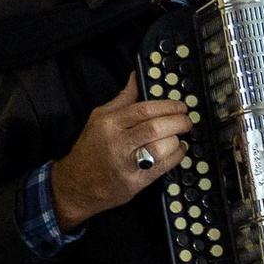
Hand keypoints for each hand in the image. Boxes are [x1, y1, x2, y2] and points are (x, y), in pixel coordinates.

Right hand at [50, 72, 193, 231]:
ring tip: (180, 135)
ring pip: (160, 147)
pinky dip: (176, 156)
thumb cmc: (90, 150)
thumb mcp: (99, 119)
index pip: (143, 109)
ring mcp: (126, 164)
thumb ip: (122, 99)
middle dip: (178, 121)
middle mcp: (117, 143)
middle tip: (186, 120)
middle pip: (155, 127)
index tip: (180, 106)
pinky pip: (163, 167)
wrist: (77, 185)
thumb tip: (136, 78)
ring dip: (176, 139)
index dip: (168, 106)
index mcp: (108, 124)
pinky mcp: (135, 183)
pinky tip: (177, 150)